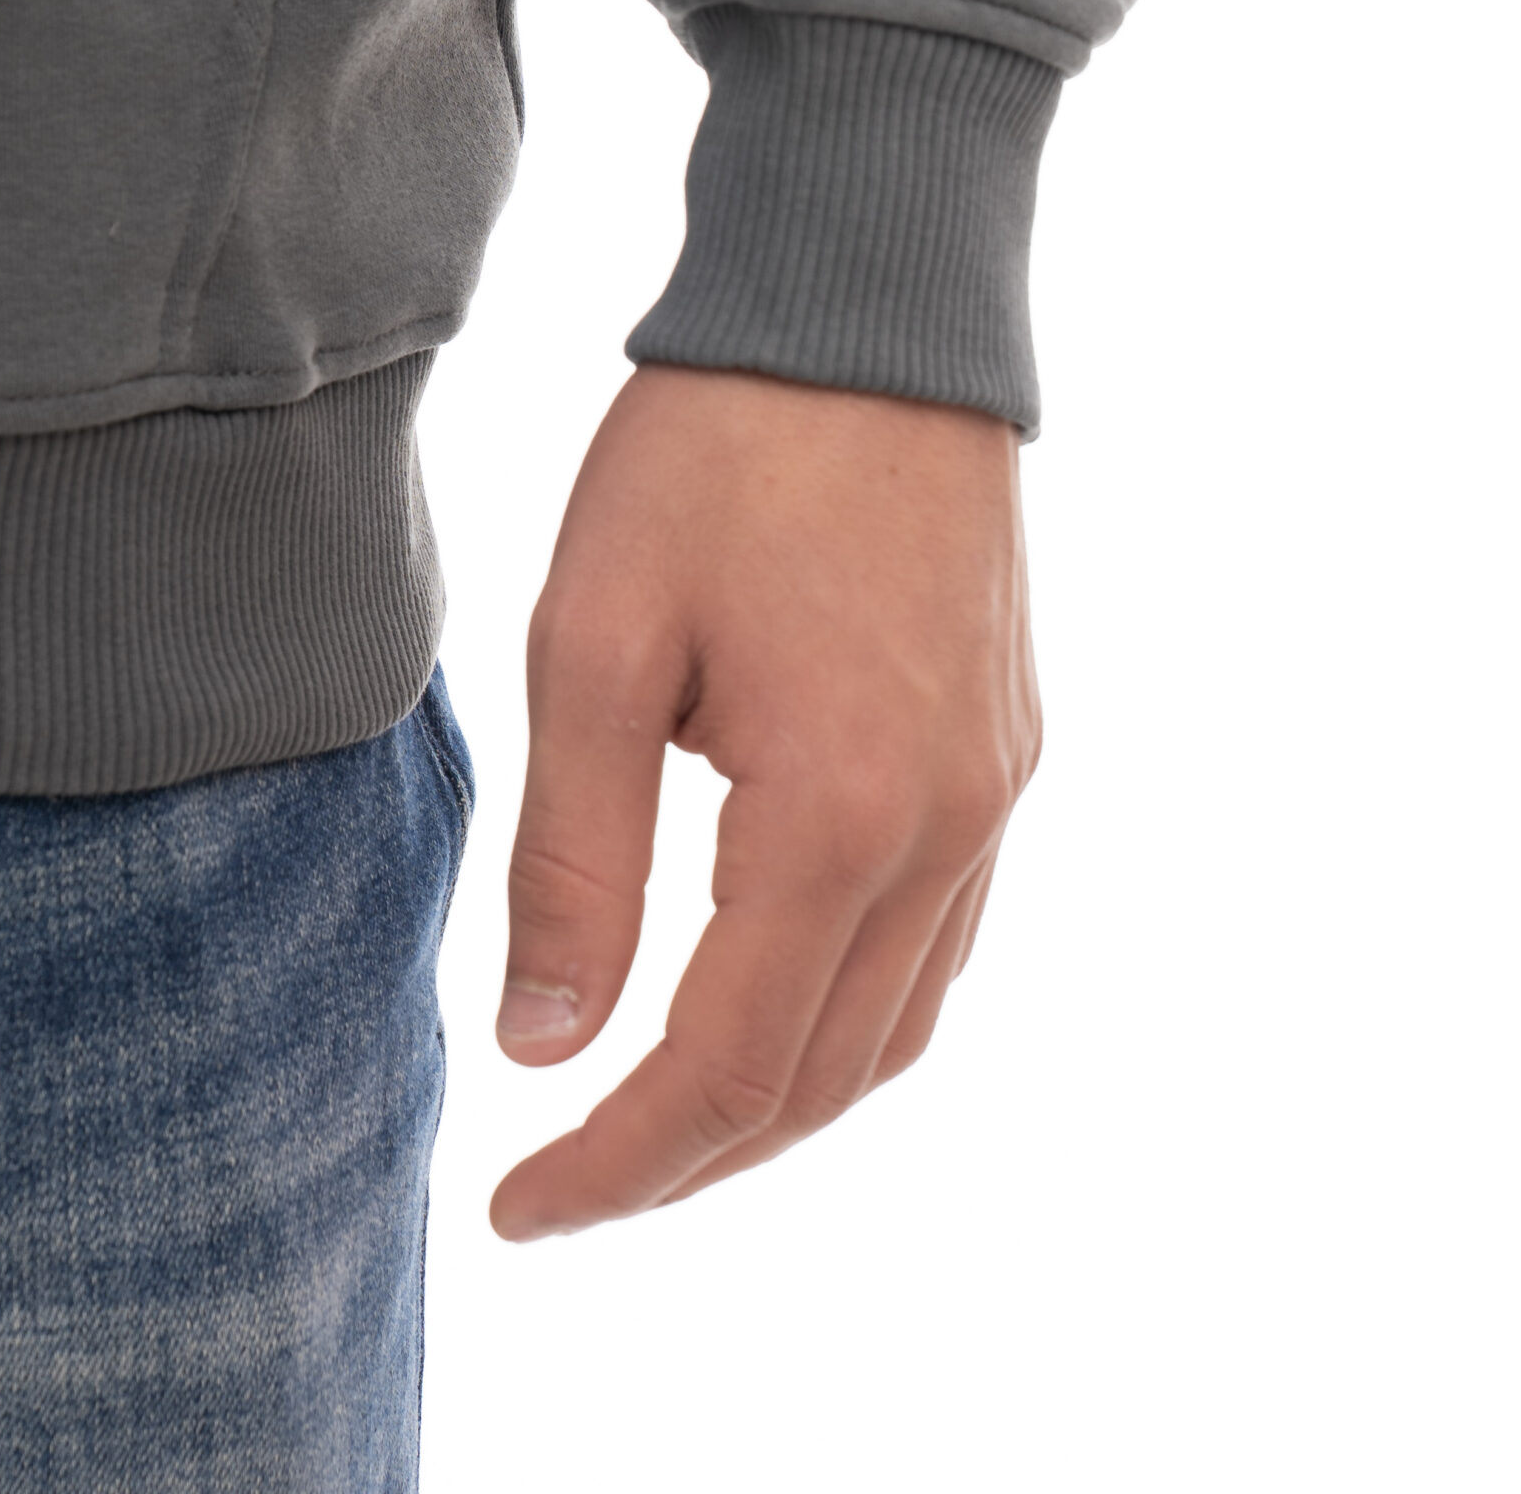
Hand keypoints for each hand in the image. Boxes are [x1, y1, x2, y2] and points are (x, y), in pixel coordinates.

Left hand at [488, 361, 1038, 1241]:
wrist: (866, 307)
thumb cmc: (713, 451)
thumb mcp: (594, 640)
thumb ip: (574, 858)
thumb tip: (544, 1045)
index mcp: (840, 813)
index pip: (724, 1067)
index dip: (616, 1165)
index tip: (515, 1212)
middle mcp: (949, 827)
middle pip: (823, 1078)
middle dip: (691, 1158)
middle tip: (568, 1185)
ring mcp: (996, 791)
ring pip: (896, 1026)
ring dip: (777, 1100)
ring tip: (653, 1117)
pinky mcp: (1005, 747)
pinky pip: (939, 940)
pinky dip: (846, 1010)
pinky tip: (765, 993)